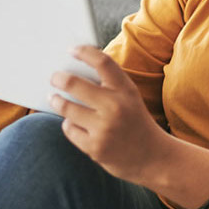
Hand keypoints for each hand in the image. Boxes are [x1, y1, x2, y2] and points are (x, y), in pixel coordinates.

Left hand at [49, 46, 170, 183]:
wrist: (154, 158)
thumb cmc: (135, 122)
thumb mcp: (129, 98)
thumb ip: (108, 86)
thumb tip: (73, 73)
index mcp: (126, 90)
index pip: (102, 62)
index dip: (84, 52)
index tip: (71, 50)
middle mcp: (115, 107)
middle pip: (74, 83)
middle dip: (58, 78)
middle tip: (53, 77)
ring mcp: (104, 129)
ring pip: (67, 108)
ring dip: (57, 101)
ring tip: (54, 98)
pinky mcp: (95, 148)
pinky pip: (69, 129)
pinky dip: (69, 124)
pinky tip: (73, 123)